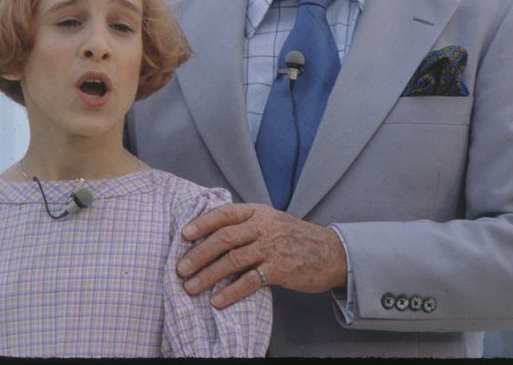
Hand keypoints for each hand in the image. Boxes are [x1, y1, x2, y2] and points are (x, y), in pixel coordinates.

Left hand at [177, 203, 346, 307]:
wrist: (331, 251)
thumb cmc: (294, 237)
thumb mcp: (271, 220)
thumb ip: (246, 225)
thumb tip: (210, 235)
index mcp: (258, 212)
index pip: (225, 214)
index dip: (202, 223)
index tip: (184, 235)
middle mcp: (263, 227)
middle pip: (224, 238)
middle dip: (199, 254)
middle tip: (181, 269)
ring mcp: (272, 247)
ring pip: (233, 260)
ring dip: (208, 275)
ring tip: (191, 287)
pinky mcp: (280, 269)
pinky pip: (250, 281)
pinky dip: (231, 291)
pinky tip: (217, 300)